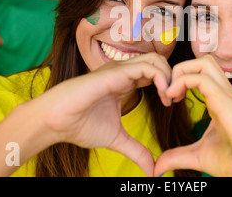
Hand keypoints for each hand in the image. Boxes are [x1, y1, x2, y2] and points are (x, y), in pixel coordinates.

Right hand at [35, 52, 171, 176]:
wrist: (56, 121)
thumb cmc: (80, 125)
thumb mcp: (117, 139)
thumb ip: (136, 151)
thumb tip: (152, 170)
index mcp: (126, 82)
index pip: (155, 73)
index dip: (168, 85)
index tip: (173, 103)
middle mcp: (125, 72)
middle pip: (160, 62)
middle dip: (174, 78)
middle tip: (175, 99)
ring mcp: (120, 70)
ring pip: (156, 60)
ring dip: (169, 77)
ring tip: (169, 98)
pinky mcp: (116, 72)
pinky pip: (147, 66)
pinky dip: (161, 78)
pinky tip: (163, 96)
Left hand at [155, 55, 231, 176]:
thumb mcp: (198, 156)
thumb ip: (177, 157)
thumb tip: (157, 168)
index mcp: (220, 100)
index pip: (200, 73)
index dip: (180, 80)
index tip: (168, 101)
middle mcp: (224, 92)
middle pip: (203, 61)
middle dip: (180, 70)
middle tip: (169, 93)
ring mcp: (226, 94)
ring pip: (204, 61)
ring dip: (181, 71)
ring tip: (171, 93)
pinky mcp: (224, 100)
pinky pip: (200, 77)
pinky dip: (181, 81)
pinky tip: (173, 98)